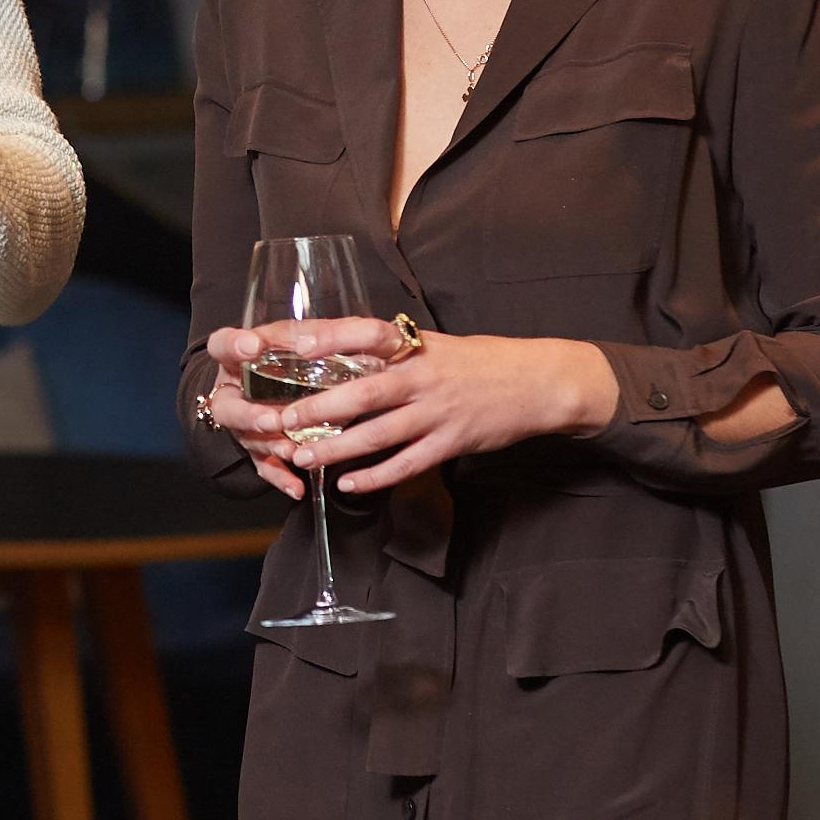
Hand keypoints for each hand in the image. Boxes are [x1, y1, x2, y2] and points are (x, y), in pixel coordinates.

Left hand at [203, 315, 617, 495]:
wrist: (538, 383)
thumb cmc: (479, 361)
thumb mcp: (434, 344)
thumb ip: (392, 351)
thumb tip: (342, 351)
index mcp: (415, 345)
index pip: (364, 334)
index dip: (326, 337)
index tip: (289, 342)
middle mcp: (422, 376)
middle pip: (363, 392)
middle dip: (318, 408)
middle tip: (281, 420)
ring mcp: (437, 412)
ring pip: (379, 434)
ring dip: (338, 448)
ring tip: (304, 457)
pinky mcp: (452, 442)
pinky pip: (407, 463)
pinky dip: (377, 476)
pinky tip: (350, 485)